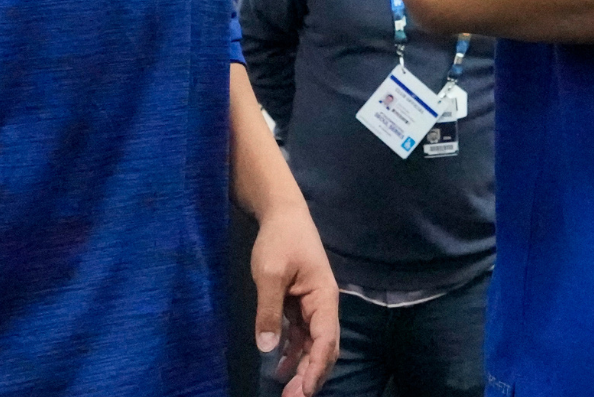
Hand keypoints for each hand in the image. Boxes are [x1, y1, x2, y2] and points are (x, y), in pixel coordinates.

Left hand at [252, 206, 339, 396]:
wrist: (282, 214)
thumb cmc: (280, 240)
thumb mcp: (270, 273)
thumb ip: (269, 311)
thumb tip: (267, 348)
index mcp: (323, 297)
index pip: (326, 340)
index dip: (316, 369)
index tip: (303, 392)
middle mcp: (323, 305)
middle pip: (324, 347)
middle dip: (312, 375)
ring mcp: (312, 305)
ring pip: (313, 344)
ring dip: (303, 368)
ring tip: (286, 391)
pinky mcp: (299, 304)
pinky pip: (301, 335)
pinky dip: (294, 353)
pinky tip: (281, 369)